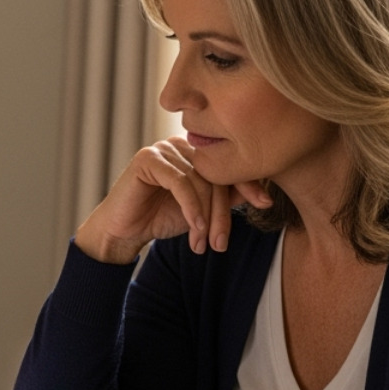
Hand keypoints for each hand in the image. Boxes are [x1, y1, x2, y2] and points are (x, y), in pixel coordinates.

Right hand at [75, 135, 272, 262]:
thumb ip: (225, 198)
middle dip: (221, 213)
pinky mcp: (147, 159)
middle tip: (221, 243)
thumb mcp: (201, 210)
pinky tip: (194, 227)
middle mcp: (180, 146)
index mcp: (195, 153)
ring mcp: (163, 149)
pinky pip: (180, 182)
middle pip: (216, 175)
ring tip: (204, 243)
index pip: (228, 166)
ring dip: (205, 217)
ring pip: (200, 181)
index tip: (265, 205)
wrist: (123, 231)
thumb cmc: (160, 219)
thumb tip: (262, 195)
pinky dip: (190, 207)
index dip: (248, 184)